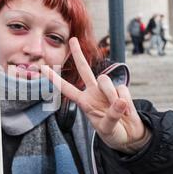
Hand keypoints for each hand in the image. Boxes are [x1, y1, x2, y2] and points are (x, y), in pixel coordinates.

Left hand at [42, 37, 150, 153]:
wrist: (129, 134)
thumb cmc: (113, 133)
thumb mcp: (108, 129)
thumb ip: (112, 116)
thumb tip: (120, 101)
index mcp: (84, 102)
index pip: (67, 89)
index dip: (55, 79)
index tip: (43, 69)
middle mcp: (93, 92)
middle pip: (84, 69)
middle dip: (78, 54)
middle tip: (72, 39)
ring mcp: (106, 90)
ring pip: (106, 81)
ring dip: (112, 95)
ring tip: (118, 109)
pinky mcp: (121, 90)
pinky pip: (122, 89)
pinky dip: (125, 101)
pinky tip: (126, 110)